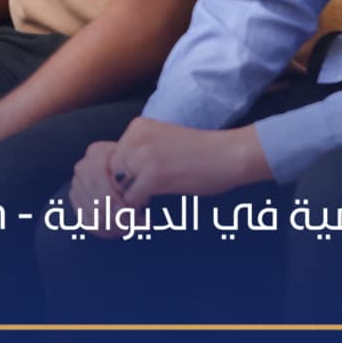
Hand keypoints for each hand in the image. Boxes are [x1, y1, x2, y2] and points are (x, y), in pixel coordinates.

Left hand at [79, 117, 269, 227]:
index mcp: (137, 127)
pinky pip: (131, 200)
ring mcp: (143, 155)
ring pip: (117, 188)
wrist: (230, 155)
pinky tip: (150, 214)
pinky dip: (137, 211)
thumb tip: (117, 179)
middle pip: (111, 173)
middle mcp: (135, 137)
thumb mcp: (162, 142)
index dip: (119, 179)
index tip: (131, 193)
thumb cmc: (202, 154)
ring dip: (126, 203)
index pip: (111, 158)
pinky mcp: (153, 175)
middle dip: (119, 192)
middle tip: (134, 207)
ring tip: (141, 211)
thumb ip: (139, 153)